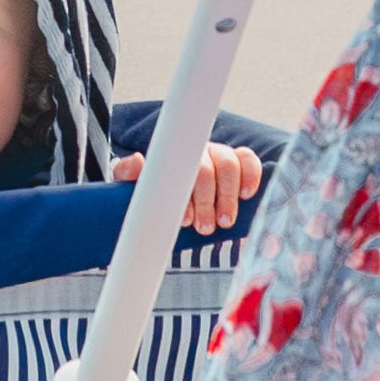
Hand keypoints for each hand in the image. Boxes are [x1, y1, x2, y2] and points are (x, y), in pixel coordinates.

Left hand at [109, 140, 267, 232]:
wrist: (165, 201)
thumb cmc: (152, 193)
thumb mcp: (135, 186)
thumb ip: (128, 174)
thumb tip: (137, 161)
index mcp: (171, 155)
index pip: (180, 167)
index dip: (186, 194)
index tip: (185, 219)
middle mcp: (196, 152)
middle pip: (207, 170)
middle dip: (207, 202)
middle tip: (205, 227)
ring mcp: (218, 156)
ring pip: (229, 166)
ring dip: (228, 196)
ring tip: (225, 222)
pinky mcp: (238, 164)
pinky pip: (248, 161)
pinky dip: (250, 176)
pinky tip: (246, 195)